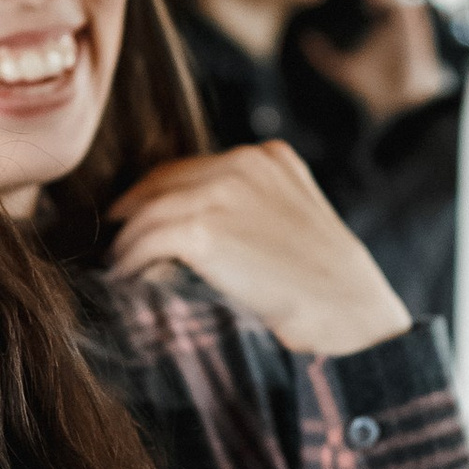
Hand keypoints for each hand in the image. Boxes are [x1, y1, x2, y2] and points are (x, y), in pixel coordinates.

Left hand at [108, 141, 411, 358]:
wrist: (351, 313)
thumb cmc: (328, 284)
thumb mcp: (294, 222)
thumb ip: (252, 208)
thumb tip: (190, 229)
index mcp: (269, 156)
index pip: (192, 167)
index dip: (158, 193)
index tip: (136, 218)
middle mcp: (243, 163)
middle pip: (163, 181)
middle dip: (135, 211)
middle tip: (116, 240)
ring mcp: (223, 193)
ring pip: (148, 210)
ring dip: (127, 240)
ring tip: (117, 265)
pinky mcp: (204, 229)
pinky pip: (146, 239)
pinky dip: (129, 260)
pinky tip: (125, 278)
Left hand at [297, 0, 448, 123]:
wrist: (396, 109)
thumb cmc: (374, 87)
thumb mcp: (342, 68)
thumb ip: (322, 55)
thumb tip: (303, 39)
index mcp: (380, 21)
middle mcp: (395, 19)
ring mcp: (407, 24)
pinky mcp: (417, 33)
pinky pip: (410, 9)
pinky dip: (396, 0)